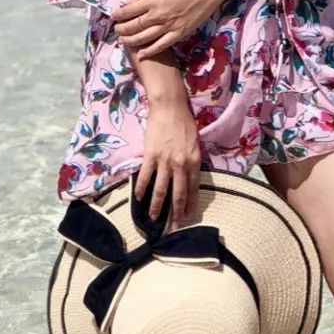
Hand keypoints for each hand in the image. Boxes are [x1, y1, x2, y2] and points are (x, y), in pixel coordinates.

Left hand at [112, 0, 220, 59]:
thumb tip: (126, 2)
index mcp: (152, 0)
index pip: (129, 11)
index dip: (118, 15)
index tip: (114, 16)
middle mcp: (157, 15)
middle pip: (133, 26)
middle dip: (122, 30)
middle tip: (117, 30)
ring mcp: (168, 26)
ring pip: (144, 38)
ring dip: (131, 41)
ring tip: (123, 41)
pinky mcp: (178, 34)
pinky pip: (160, 45)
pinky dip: (149, 51)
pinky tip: (141, 54)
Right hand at [136, 95, 200, 223]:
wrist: (169, 107)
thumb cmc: (184, 122)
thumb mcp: (195, 142)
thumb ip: (193, 160)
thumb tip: (189, 175)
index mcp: (194, 161)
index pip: (193, 188)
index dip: (190, 204)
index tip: (187, 216)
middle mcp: (181, 164)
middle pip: (178, 193)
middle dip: (175, 212)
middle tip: (173, 226)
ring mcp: (165, 161)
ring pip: (160, 189)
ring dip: (156, 206)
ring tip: (153, 218)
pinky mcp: (150, 155)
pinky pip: (145, 176)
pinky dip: (141, 188)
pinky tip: (138, 198)